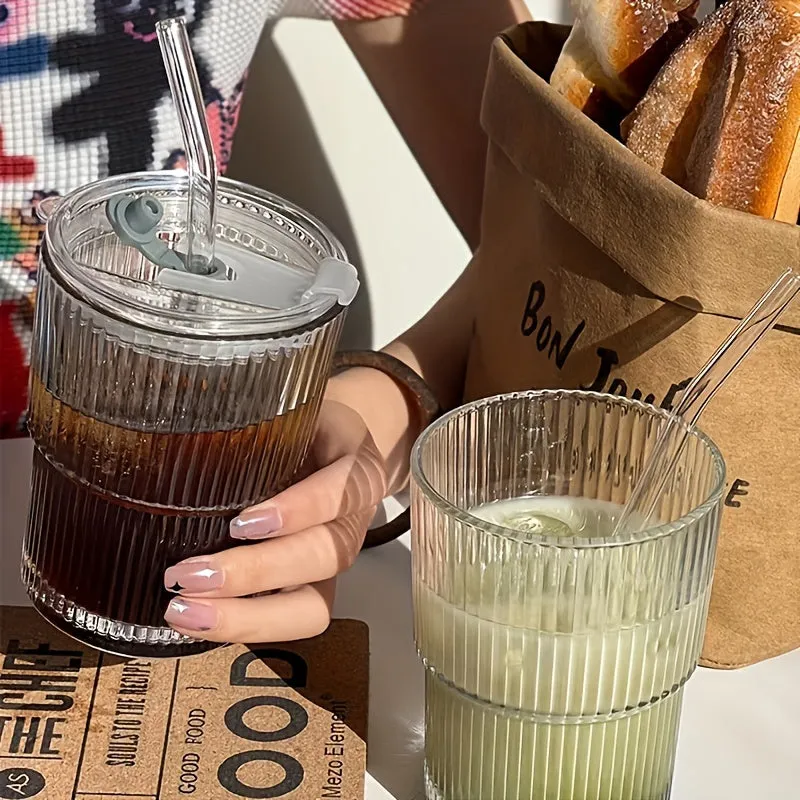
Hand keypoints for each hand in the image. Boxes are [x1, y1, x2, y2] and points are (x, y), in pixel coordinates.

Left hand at [162, 398, 388, 642]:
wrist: (339, 451)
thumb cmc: (310, 432)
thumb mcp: (299, 415)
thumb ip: (264, 426)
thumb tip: (185, 433)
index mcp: (355, 474)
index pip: (338, 494)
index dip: (297, 512)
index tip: (244, 522)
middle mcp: (350, 526)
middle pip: (319, 558)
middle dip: (254, 573)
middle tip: (187, 574)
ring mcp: (332, 566)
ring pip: (309, 608)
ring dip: (245, 616)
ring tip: (182, 610)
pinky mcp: (314, 591)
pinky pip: (290, 623)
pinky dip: (241, 626)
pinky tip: (192, 619)